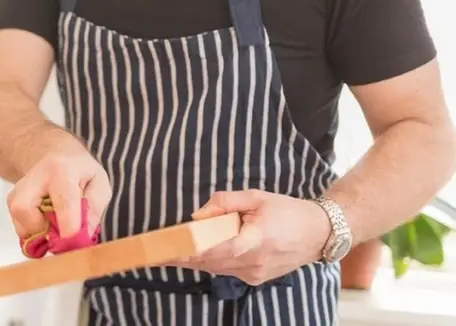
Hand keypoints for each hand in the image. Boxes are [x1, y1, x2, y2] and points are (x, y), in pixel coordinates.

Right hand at [6, 147, 110, 239]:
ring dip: (37, 233)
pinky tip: (46, 222)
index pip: (63, 203)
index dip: (68, 229)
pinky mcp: (11, 200)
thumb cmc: (81, 172)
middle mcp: (34, 177)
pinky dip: (33, 232)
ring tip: (55, 224)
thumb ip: (94, 209)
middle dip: (40, 230)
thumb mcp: (99, 184)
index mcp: (62, 170)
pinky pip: (18, 226)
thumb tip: (82, 236)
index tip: (74, 245)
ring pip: (19, 222)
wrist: (55, 155)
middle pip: (23, 210)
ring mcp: (18, 188)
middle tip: (59, 234)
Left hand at [174, 190, 331, 284]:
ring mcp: (255, 274)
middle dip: (182, 257)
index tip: (167, 250)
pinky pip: (225, 271)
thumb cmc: (289, 212)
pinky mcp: (256, 278)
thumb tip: (198, 214)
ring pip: (215, 269)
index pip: (215, 249)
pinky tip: (193, 256)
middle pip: (209, 262)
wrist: (320, 233)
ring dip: (192, 261)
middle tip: (155, 253)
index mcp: (255, 240)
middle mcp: (253, 262)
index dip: (190, 251)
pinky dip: (209, 263)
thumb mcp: (256, 197)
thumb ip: (225, 202)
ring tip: (166, 254)